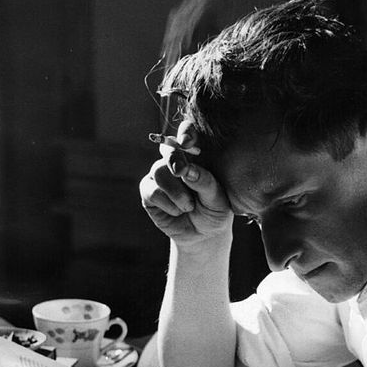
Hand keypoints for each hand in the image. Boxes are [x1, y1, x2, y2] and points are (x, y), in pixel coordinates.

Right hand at [139, 122, 232, 246]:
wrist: (203, 235)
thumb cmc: (214, 211)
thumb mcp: (218, 199)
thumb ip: (205, 182)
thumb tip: (188, 170)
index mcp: (195, 154)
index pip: (188, 133)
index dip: (185, 132)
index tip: (187, 141)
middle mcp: (175, 160)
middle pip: (168, 149)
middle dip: (174, 159)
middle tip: (180, 171)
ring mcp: (160, 174)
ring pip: (159, 171)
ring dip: (175, 192)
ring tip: (189, 206)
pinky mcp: (148, 190)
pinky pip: (152, 191)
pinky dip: (167, 203)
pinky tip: (178, 211)